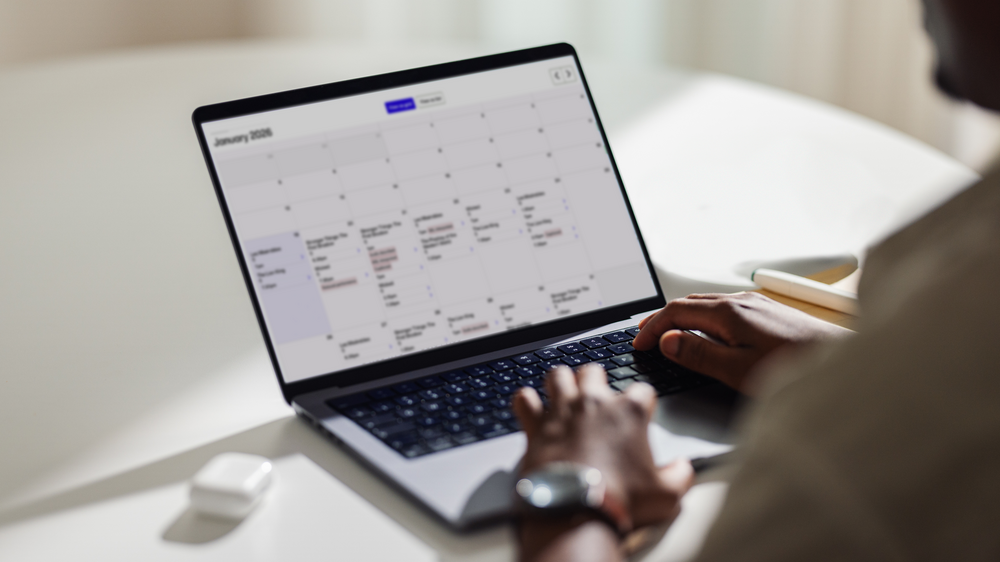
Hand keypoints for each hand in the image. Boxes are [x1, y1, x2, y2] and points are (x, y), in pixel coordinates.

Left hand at [513, 365, 693, 530]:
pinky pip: (525, 399)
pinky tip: (531, 408)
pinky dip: (526, 402)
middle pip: (594, 371)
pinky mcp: (536, 425)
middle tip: (597, 397)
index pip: (642, 391)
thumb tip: (683, 469)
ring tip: (564, 394)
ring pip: (558, 375)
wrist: (576, 512)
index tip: (640, 414)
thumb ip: (679, 476)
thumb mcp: (665, 494)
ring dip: (561, 383)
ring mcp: (562, 411)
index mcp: (629, 412)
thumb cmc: (620, 500)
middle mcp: (594, 403)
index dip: (643, 402)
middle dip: (596, 380)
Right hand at [632, 292, 851, 393]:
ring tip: (669, 332)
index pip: (676, 312)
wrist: (845, 362)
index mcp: (729, 312)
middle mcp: (742, 301)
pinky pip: (726, 308)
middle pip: (690, 303)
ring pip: (709, 304)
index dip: (653, 328)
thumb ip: (699, 354)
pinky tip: (708, 331)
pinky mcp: (771, 312)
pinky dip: (705, 318)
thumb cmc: (795, 370)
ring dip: (684, 316)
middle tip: (645, 335)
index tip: (638, 343)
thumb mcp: (738, 370)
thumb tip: (668, 341)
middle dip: (663, 318)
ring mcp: (758, 304)